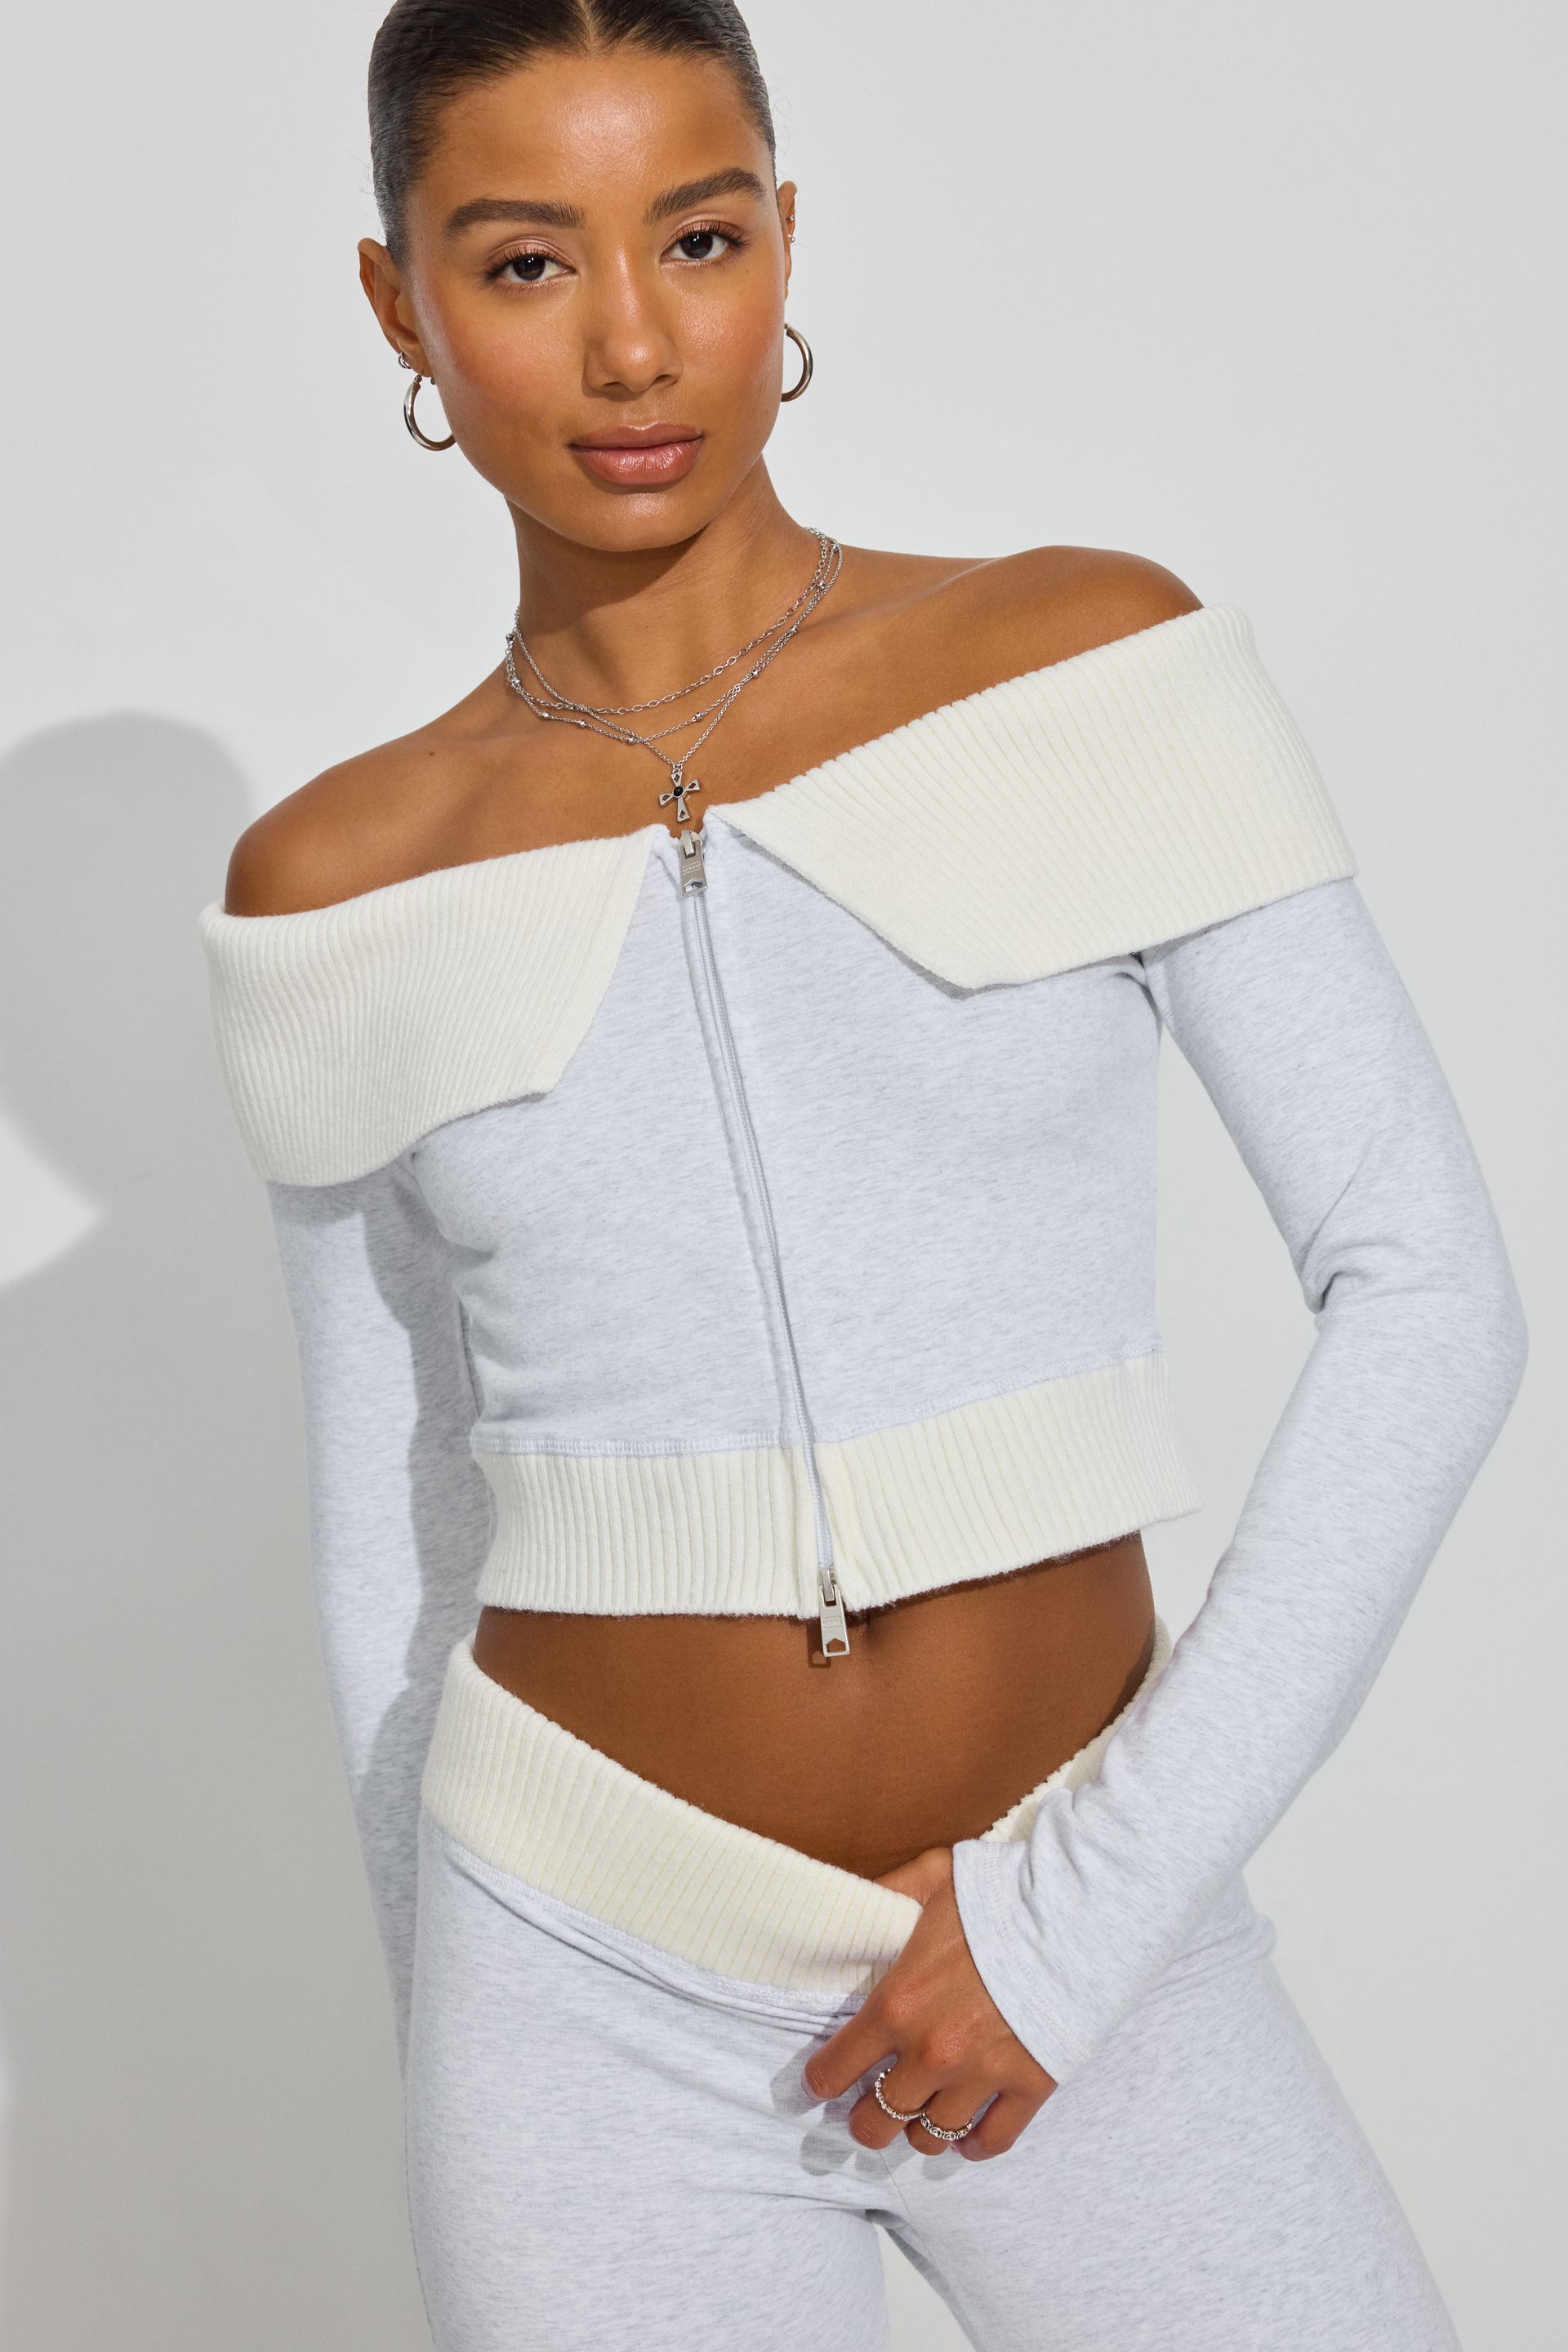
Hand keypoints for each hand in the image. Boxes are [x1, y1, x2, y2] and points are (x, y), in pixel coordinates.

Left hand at [800, 1845, 1056, 2160]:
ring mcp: (981, 2076)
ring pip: (931, 2138)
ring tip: (918, 2113)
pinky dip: (974, 2145)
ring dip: (918, 2130)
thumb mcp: (930, 1876)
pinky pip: (992, 2141)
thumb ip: (886, 1892)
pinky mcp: (1029, 2087)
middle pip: (877, 2121)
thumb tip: (854, 1898)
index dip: (822, 2080)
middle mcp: (932, 2052)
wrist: (1075, 1913)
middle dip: (864, 2119)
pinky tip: (966, 2133)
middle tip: (866, 2109)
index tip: (820, 2082)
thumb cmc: (1000, 1893)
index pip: (836, 2068)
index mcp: (898, 2003)